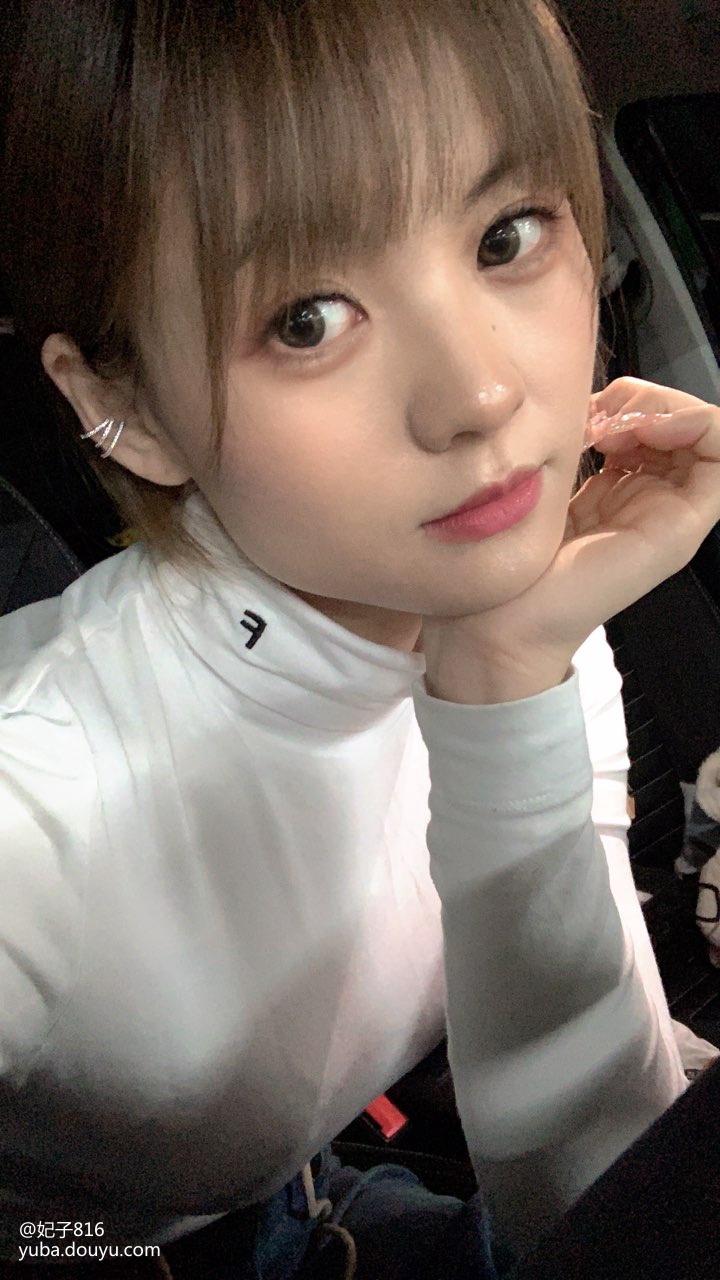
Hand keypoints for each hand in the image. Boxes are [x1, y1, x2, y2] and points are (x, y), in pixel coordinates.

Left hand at [422, 377, 719, 702]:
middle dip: (644, 396)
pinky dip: (692, 422)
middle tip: (599, 413)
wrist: (500, 624)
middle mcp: (651, 500)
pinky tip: (640, 429)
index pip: (652, 418)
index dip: (628, 398)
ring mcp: (671, 515)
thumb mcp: (539, 484)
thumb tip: (584, 401)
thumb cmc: (506, 561)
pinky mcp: (680, 528)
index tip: (586, 410)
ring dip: (664, 404)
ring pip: (704, 428)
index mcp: (620, 489)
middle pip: (680, 419)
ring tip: (614, 422)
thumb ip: (568, 445)